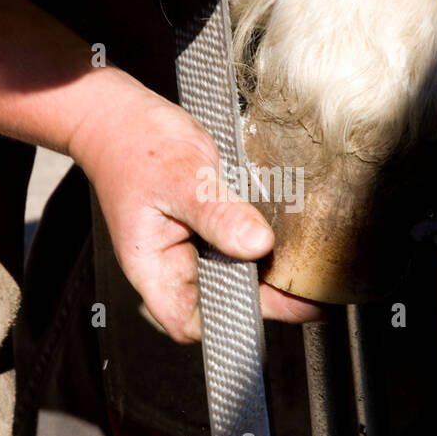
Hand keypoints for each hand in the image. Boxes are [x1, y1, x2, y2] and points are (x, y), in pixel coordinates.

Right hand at [68, 77, 320, 342]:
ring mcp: (194, 247)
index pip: (194, 321)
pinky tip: (292, 235)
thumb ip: (216, 212)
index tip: (283, 304)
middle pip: (227, 300)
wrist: (122, 113)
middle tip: (313, 281)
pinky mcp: (211, 227)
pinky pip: (242, 245)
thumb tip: (257, 243)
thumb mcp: (179, 176)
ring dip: (272, 268)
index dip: (237, 322)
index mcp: (155, 268)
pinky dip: (266, 243)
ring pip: (239, 273)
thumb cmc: (131, 145)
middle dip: (269, 294)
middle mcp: (176, 265)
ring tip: (311, 260)